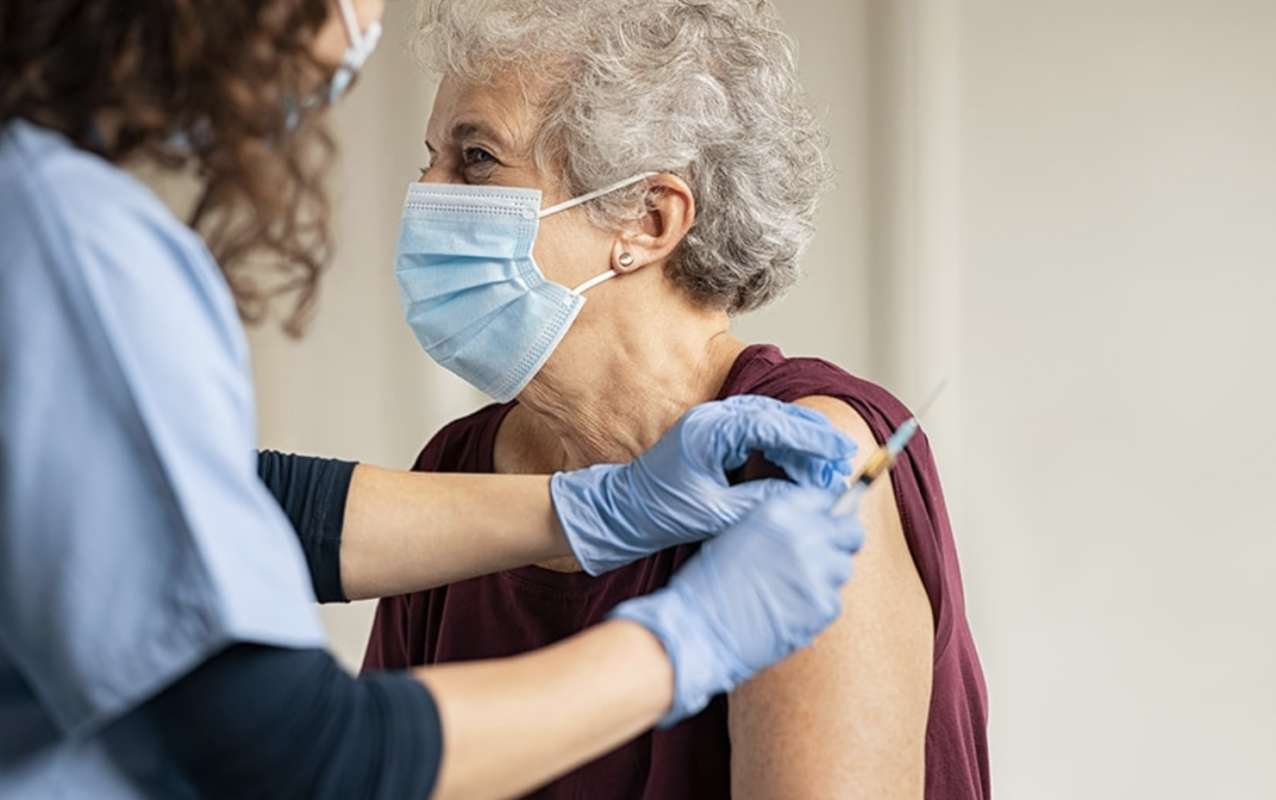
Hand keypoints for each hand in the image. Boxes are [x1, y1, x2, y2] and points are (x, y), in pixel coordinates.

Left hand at [550, 395, 855, 574]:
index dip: (810, 438)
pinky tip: (799, 466)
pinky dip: (782, 446)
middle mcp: (711, 418)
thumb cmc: (661, 513)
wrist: (623, 511)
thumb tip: (805, 498)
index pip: (771, 424)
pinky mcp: (714, 434)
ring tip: (828, 465)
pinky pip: (757, 432)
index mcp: (709, 431)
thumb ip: (761, 502)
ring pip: (770, 422)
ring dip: (799, 442)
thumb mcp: (717, 514)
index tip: (840, 452)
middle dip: (812, 438)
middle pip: (776, 416)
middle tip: (842, 459)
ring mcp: (712, 423)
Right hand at [609, 486, 864, 725]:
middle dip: (841, 542)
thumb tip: (814, 525)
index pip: (826, 499)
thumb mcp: (739, 533)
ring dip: (825, 578)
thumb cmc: (709, 584)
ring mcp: (817, 572)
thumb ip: (780, 525)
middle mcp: (804, 535)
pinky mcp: (822, 606)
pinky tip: (788, 611)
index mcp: (779, 512)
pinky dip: (816, 608)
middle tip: (824, 557)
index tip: (826, 525)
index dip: (828, 514)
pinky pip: (834, 602)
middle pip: (850, 532)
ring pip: (843, 569)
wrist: (698, 628)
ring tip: (792, 591)